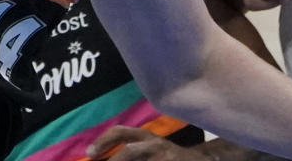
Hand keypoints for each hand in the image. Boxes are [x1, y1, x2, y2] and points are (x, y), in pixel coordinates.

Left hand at [87, 126, 207, 160]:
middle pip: (130, 151)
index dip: (103, 141)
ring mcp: (165, 157)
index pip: (121, 132)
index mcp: (145, 136)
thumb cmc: (167, 155)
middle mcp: (154, 144)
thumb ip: (132, 152)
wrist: (202, 160)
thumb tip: (99, 157)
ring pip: (135, 153)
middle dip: (115, 160)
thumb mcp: (150, 148)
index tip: (89, 154)